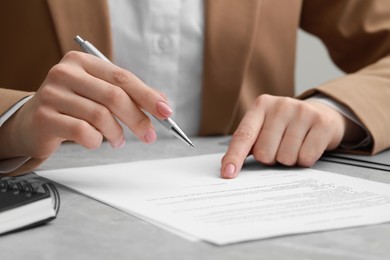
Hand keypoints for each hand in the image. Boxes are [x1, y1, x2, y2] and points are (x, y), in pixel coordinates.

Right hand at [0, 51, 171, 159]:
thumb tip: (162, 102)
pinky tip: (96, 141)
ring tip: (118, 140)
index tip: (165, 111)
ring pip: (100, 116)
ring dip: (117, 133)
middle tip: (149, 135)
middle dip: (138, 119)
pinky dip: (97, 141)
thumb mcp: (99, 94)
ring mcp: (52, 93)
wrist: (32, 122)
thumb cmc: (72, 107)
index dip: (147, 95)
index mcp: (83, 62)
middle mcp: (66, 72)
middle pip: (114, 96)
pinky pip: (83, 133)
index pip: (123, 77)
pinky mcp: (44, 117)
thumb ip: (129, 95)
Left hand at [221, 94, 355, 178]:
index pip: (243, 136)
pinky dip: (304, 160)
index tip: (228, 173)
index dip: (234, 156)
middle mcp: (280, 105)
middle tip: (279, 148)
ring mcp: (302, 112)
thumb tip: (227, 166)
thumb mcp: (264, 127)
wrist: (322, 114)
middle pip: (264, 152)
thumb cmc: (286, 126)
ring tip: (294, 146)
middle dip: (270, 158)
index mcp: (261, 106)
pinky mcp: (322, 123)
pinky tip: (307, 147)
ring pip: (285, 158)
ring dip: (288, 160)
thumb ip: (245, 145)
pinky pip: (306, 158)